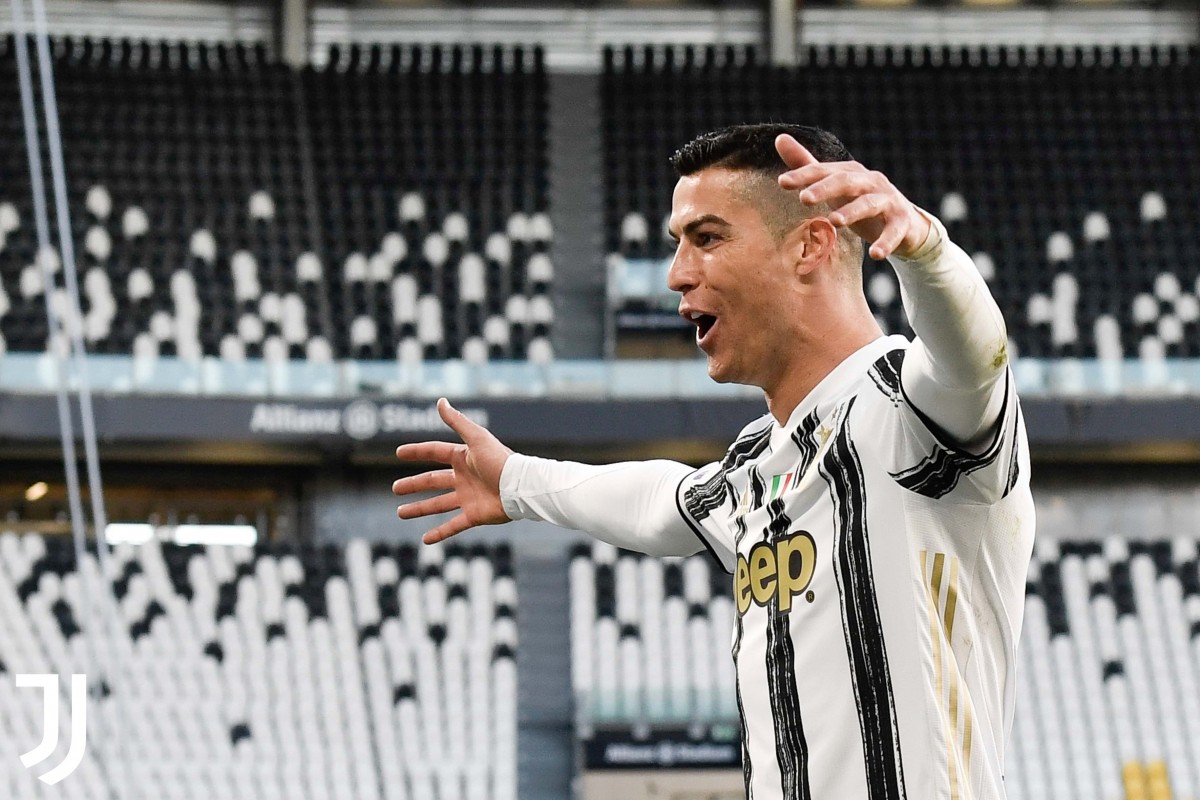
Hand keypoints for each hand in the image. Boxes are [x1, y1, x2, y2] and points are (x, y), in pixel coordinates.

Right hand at [392, 398, 513, 543]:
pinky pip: (453, 526)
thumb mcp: (476, 438)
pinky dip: (439, 533)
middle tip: (395, 488)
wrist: (521, 488)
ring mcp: (468, 498)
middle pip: (433, 481)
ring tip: (400, 513)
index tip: (398, 452)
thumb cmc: (500, 461)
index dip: (417, 452)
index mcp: (464, 458)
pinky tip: (424, 540)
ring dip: (419, 509)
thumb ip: (457, 421)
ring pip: (438, 504)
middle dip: (413, 484)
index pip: (435, 452)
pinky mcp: (475, 516)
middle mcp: (464, 478)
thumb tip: (441, 401)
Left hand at [775, 133, 930, 260]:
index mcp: (850, 173)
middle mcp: (870, 182)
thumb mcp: (834, 185)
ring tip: (834, 221)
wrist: (905, 224)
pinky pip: (894, 232)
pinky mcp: (902, 222)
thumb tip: (779, 138)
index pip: (824, 170)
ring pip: (869, 204)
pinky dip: (886, 242)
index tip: (782, 182)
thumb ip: (808, 165)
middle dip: (825, 188)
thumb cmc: (860, 202)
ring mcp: (888, 200)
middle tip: (804, 198)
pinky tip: (875, 255)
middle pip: (847, 181)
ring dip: (852, 212)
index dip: (804, 174)